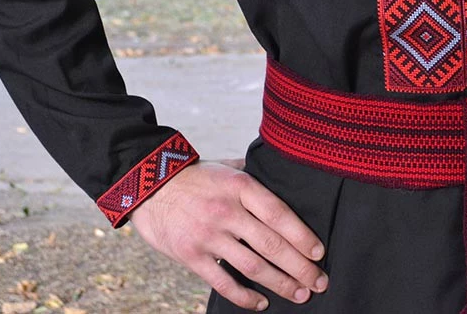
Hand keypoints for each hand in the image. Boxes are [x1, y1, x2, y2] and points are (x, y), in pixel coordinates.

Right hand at [127, 160, 329, 310]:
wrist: (147, 186)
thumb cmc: (194, 176)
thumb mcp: (226, 167)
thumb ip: (253, 176)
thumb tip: (282, 179)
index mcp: (241, 186)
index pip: (280, 214)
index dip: (302, 236)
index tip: (319, 253)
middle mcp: (227, 211)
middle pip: (272, 244)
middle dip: (300, 267)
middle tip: (319, 282)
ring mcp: (209, 235)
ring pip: (253, 266)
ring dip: (280, 284)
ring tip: (300, 294)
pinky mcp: (191, 256)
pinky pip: (223, 282)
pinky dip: (245, 296)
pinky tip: (261, 303)